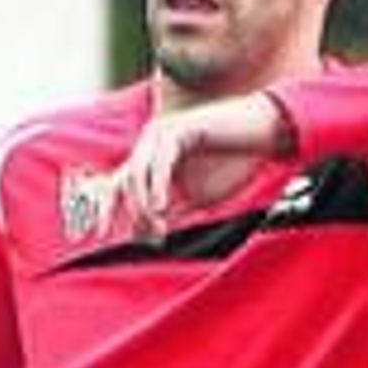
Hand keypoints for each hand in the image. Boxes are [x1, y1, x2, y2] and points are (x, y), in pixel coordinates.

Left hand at [106, 92, 291, 240]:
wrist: (261, 134)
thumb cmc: (232, 163)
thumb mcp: (199, 197)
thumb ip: (174, 210)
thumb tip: (146, 234)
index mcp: (151, 159)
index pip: (119, 188)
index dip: (108, 213)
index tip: (106, 239)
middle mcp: (149, 143)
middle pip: (121, 182)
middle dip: (123, 212)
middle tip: (141, 237)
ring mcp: (161, 133)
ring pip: (137, 173)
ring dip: (143, 205)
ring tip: (157, 228)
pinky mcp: (177, 129)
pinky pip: (161, 162)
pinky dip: (158, 186)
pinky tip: (161, 207)